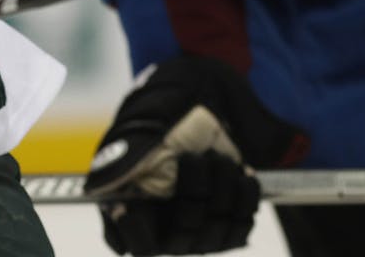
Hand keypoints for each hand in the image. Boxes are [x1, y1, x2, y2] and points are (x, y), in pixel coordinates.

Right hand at [83, 55, 305, 255]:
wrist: (190, 122)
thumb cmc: (156, 131)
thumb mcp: (137, 141)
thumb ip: (126, 169)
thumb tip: (118, 201)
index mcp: (132, 214)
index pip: (131, 242)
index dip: (133, 228)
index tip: (130, 205)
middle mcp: (163, 234)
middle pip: (184, 231)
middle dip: (194, 191)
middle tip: (194, 157)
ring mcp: (196, 237)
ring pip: (216, 230)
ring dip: (222, 188)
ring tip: (217, 157)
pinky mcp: (226, 230)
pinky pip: (241, 226)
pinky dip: (245, 196)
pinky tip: (242, 173)